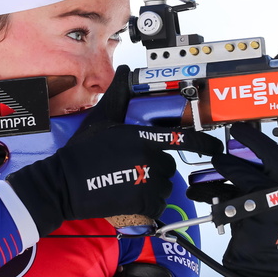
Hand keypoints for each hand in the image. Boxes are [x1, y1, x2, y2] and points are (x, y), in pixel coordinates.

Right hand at [7, 66, 222, 235]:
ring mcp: (146, 182)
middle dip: (156, 166)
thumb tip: (124, 71)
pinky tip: (129, 198)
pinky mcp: (141, 203)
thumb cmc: (81, 152)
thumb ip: (117, 96)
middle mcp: (148, 157)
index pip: (182, 138)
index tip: (213, 147)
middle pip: (169, 164)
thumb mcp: (100, 119)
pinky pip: (156, 204)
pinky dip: (147, 204)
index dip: (203, 143)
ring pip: (163, 185)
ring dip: (152, 185)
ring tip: (127, 182)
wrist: (64, 183)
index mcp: (141, 136)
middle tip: (134, 167)